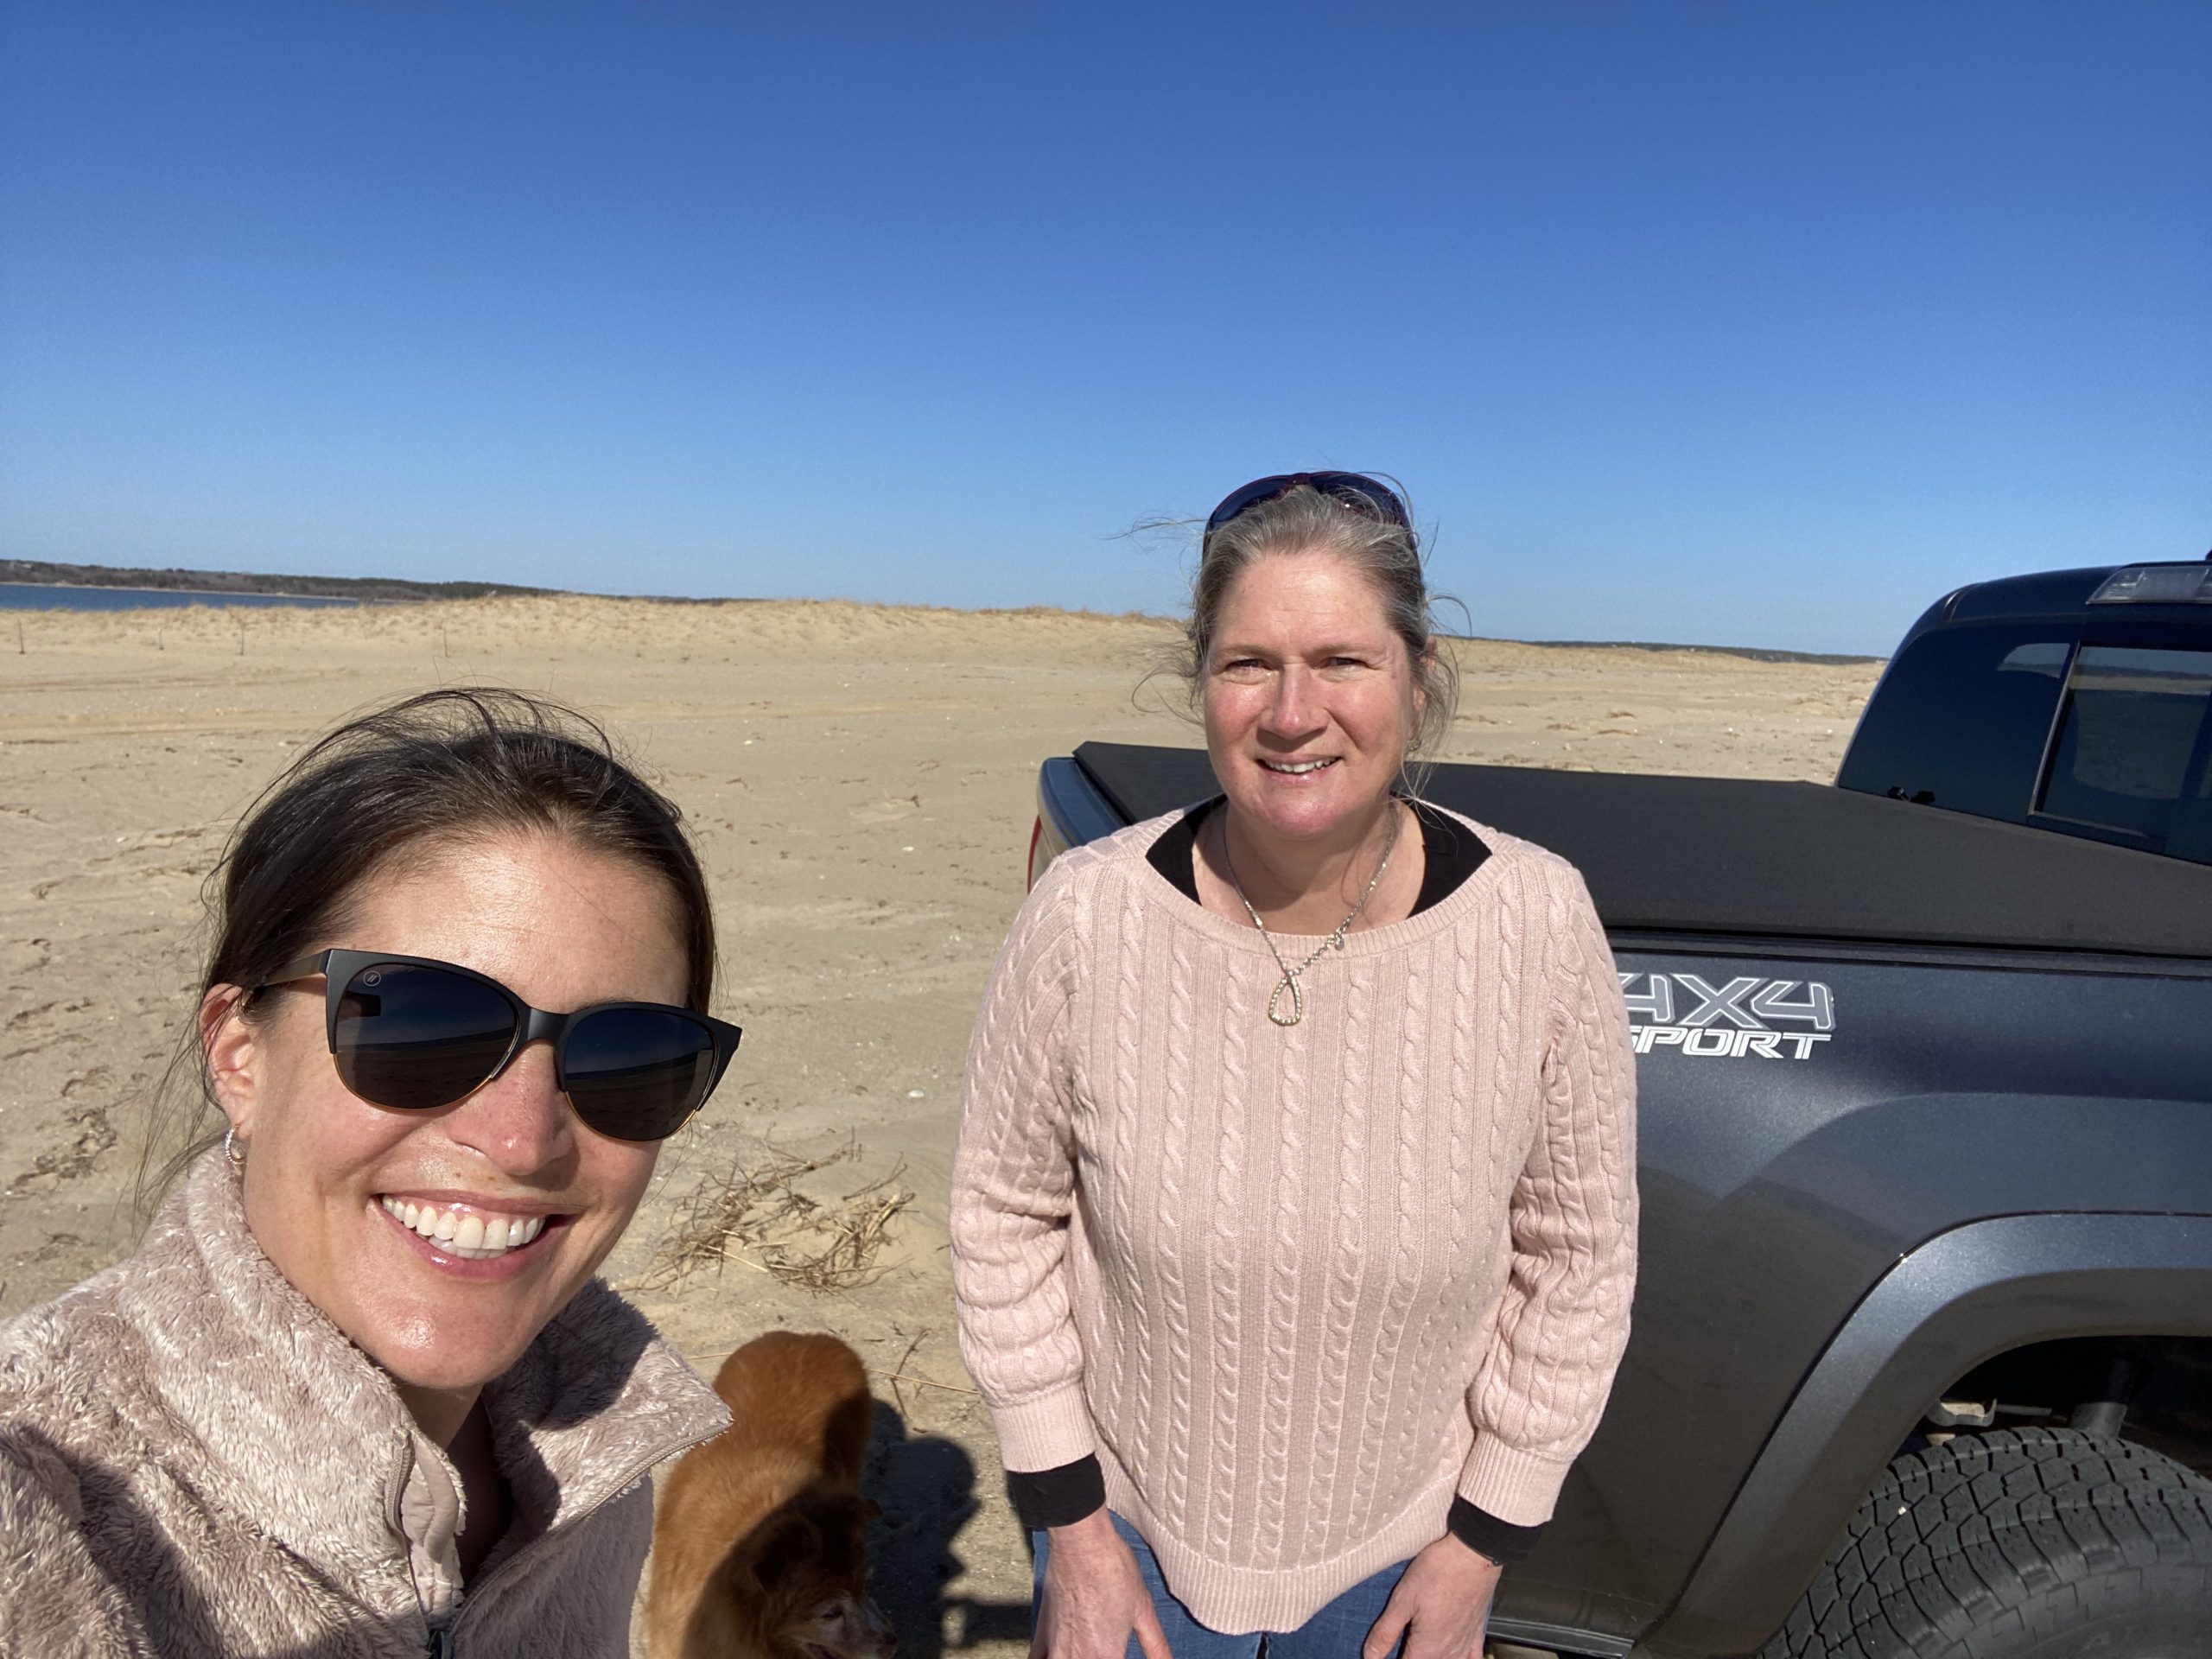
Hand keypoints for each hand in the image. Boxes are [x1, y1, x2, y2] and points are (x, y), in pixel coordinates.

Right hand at [1032, 1509, 1173, 1658]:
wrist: (1081, 1544)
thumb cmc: (1113, 1571)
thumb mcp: (1143, 1610)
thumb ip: (1156, 1647)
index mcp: (1105, 1657)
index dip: (1118, 1658)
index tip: (1120, 1654)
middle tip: (1108, 1651)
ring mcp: (1056, 1649)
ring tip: (1086, 1654)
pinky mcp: (1042, 1634)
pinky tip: (1059, 1658)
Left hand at [1362, 1533, 1500, 1658]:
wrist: (1473, 1553)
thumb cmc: (1438, 1571)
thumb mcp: (1402, 1599)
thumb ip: (1385, 1632)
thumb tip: (1371, 1656)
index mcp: (1426, 1647)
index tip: (1381, 1657)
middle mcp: (1448, 1651)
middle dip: (1411, 1657)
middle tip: (1401, 1646)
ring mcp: (1464, 1642)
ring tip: (1421, 1650)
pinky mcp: (1476, 1631)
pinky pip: (1473, 1658)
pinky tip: (1455, 1656)